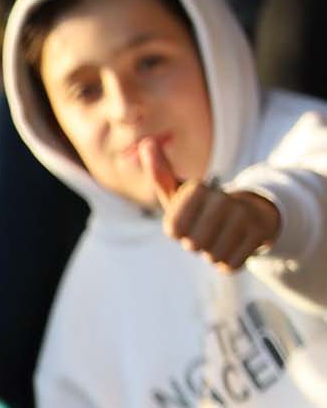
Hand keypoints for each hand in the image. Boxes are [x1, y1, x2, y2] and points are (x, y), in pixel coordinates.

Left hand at [147, 141, 280, 271]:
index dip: (176, 230)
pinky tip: (230, 246)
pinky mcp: (260, 235)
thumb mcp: (179, 190)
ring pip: (212, 255)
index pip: (174, 228)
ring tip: (216, 237)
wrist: (249, 213)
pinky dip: (226, 262)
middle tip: (201, 231)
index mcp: (199, 188)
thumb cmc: (202, 204)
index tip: (183, 220)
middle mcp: (224, 200)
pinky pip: (229, 265)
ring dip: (210, 253)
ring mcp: (245, 217)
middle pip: (193, 244)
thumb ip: (160, 173)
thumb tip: (146, 142)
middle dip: (193, 243)